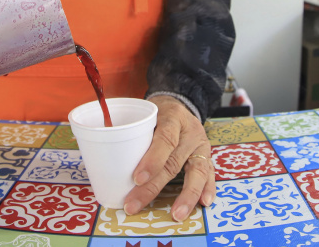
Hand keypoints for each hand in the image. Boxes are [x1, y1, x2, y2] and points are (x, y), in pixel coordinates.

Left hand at [124, 96, 214, 220]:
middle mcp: (190, 132)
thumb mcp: (145, 114)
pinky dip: (208, 189)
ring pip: (197, 172)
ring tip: (176, 214)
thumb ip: (133, 132)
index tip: (137, 178)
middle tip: (134, 204)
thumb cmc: (156, 113)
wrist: (179, 104)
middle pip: (174, 162)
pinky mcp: (207, 156)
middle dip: (154, 187)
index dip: (152, 159)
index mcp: (173, 117)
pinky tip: (204, 204)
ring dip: (186, 195)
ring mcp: (201, 145)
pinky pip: (210, 174)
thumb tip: (108, 161)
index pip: (165, 138)